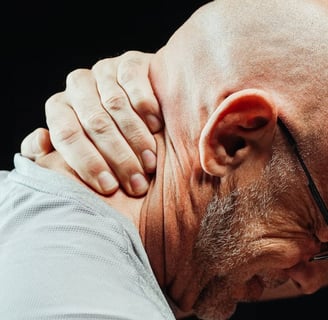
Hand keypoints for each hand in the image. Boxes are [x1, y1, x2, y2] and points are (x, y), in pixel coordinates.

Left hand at [21, 51, 161, 195]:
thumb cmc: (107, 145)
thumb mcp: (78, 154)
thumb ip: (49, 153)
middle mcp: (78, 87)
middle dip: (118, 157)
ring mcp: (104, 72)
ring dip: (135, 138)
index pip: (66, 133)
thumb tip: (40, 138)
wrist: (141, 118)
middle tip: (136, 184)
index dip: (87, 163)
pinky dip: (145, 105)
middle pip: (95, 122)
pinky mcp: (129, 62)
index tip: (109, 187)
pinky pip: (133, 79)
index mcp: (60, 108)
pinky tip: (155, 126)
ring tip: (150, 163)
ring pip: (115, 104)